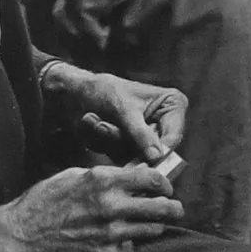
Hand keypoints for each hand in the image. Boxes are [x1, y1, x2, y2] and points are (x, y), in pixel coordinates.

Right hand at [0, 163, 183, 251]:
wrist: (21, 235)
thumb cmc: (43, 201)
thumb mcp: (74, 176)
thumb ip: (106, 176)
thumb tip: (134, 173)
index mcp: (104, 180)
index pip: (153, 178)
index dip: (165, 183)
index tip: (166, 187)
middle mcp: (112, 206)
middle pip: (163, 208)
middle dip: (173, 208)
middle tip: (174, 209)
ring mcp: (111, 233)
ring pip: (153, 230)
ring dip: (152, 226)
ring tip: (145, 224)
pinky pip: (131, 251)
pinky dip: (128, 246)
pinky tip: (117, 242)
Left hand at [45, 63, 186, 164]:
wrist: (77, 92)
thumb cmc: (104, 90)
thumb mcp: (123, 109)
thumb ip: (140, 133)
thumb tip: (157, 156)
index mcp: (172, 105)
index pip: (173, 137)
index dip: (158, 152)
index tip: (142, 160)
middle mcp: (163, 124)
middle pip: (153, 151)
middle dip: (123, 141)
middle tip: (102, 126)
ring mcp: (146, 138)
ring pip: (135, 156)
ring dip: (110, 141)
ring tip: (96, 121)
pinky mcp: (130, 148)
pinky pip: (121, 158)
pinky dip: (104, 145)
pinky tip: (94, 125)